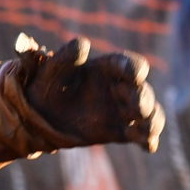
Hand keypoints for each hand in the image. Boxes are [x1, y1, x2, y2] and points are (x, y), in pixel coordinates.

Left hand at [10, 33, 162, 151]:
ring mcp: (121, 110)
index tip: (135, 75)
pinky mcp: (120, 131)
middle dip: (143, 98)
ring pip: (147, 113)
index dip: (134, 68)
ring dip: (152, 120)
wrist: (36, 114)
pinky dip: (148, 139)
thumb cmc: (44, 84)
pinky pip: (139, 135)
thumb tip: (82, 44)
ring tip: (147, 129)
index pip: (128, 64)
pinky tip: (149, 146)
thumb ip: (63, 56)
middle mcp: (119, 87)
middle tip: (137, 108)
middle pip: (142, 90)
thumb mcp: (49, 69)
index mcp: (106, 67)